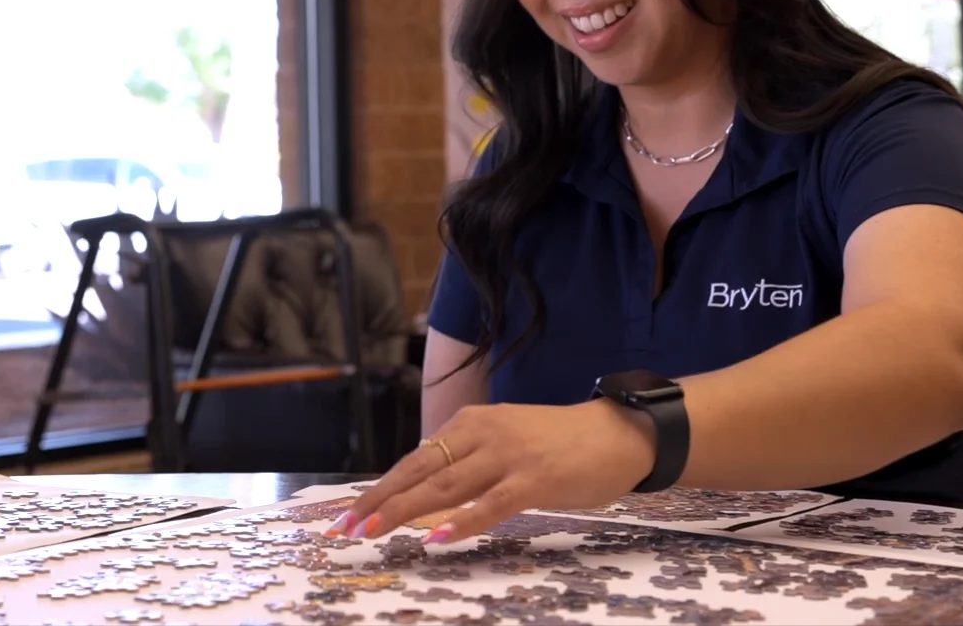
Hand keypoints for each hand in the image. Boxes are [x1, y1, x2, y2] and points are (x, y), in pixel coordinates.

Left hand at [329, 401, 656, 544]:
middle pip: (419, 472)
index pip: (414, 460)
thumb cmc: (559, 444)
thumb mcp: (503, 444)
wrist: (618, 433)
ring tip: (373, 531)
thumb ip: (467, 462)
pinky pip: (490, 504)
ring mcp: (508, 455)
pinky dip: (461, 522)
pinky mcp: (535, 479)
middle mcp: (482, 434)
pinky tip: (436, 538)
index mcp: (470, 424)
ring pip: (445, 487)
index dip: (379, 488)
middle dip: (378, 501)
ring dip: (404, 511)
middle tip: (344, 526)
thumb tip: (424, 492)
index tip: (348, 512)